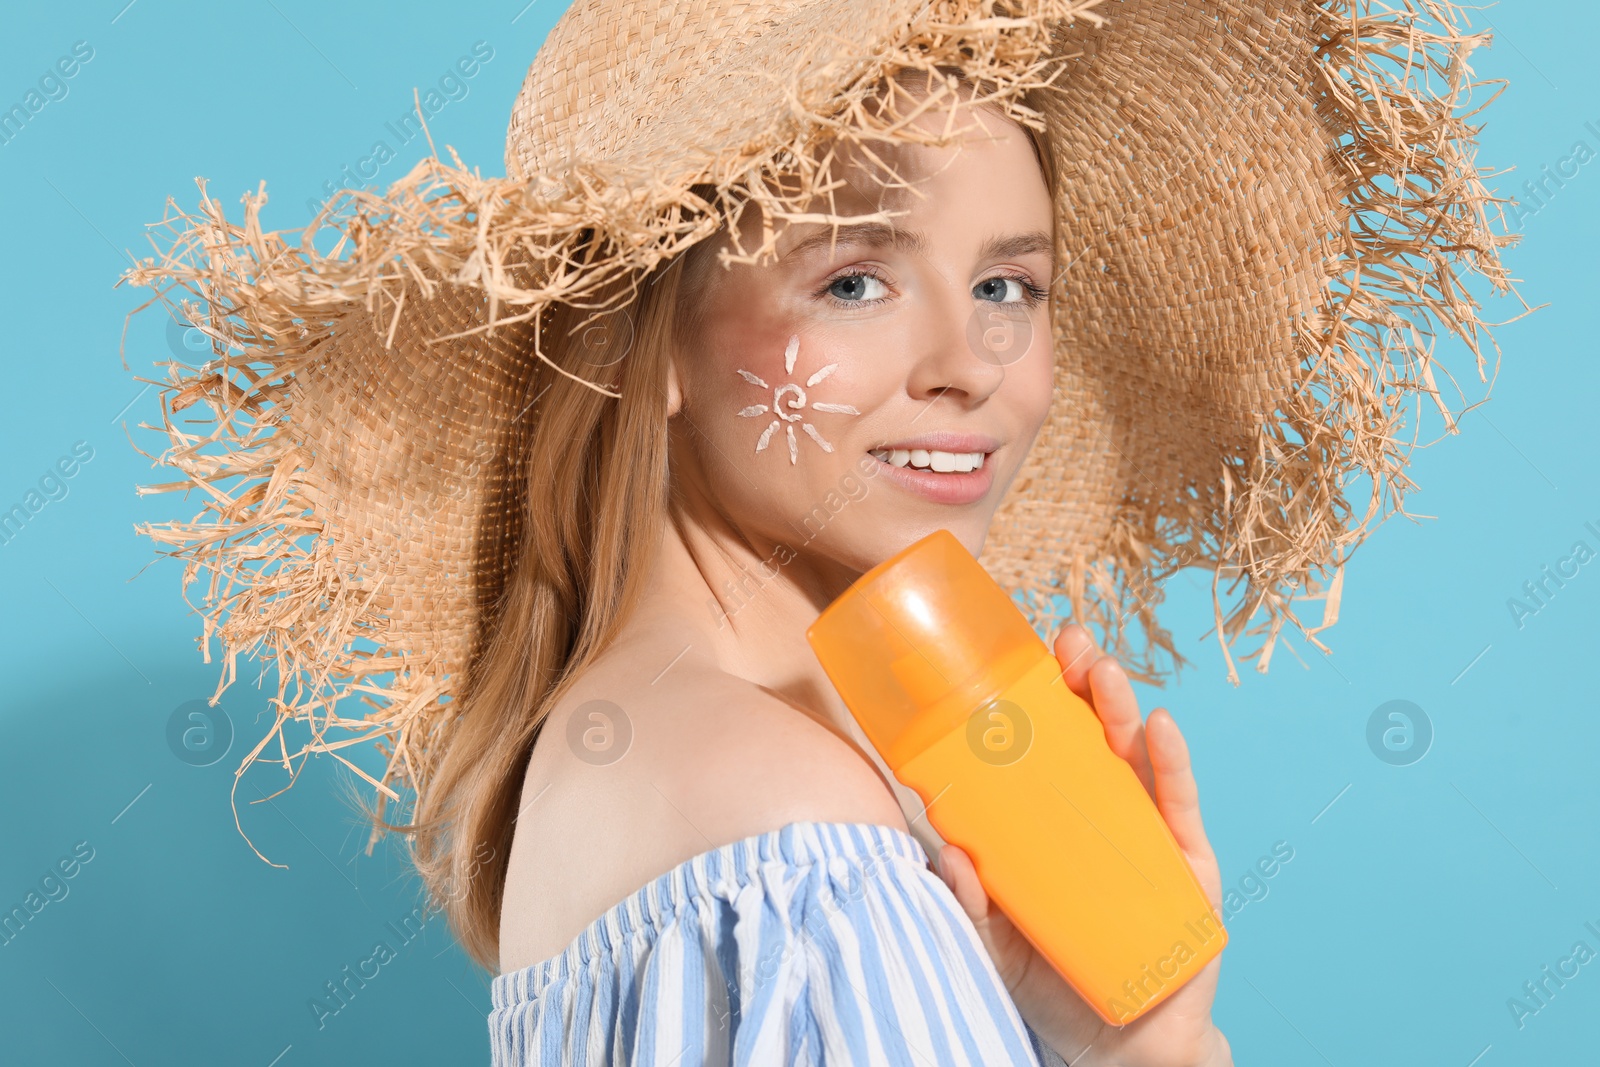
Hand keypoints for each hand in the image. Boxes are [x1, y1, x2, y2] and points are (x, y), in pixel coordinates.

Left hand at [935, 623, 1231, 1066]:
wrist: (1120, 1046)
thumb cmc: (1054, 985)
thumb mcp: (998, 943)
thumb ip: (974, 905)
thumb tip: (948, 857)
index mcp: (1056, 820)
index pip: (1045, 745)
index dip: (1036, 697)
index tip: (1017, 651)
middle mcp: (1104, 815)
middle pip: (1093, 734)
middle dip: (1081, 682)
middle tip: (1066, 640)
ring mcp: (1149, 835)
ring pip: (1137, 757)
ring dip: (1120, 708)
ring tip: (1101, 671)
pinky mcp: (1189, 867)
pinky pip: (1180, 807)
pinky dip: (1172, 764)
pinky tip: (1160, 726)